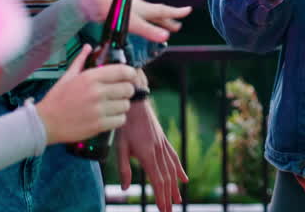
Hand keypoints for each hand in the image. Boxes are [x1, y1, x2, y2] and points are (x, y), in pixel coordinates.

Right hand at [35, 45, 136, 143]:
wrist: (45, 123)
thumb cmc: (56, 99)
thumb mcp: (68, 76)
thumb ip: (81, 60)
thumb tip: (88, 47)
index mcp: (90, 77)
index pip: (123, 71)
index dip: (131, 74)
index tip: (130, 77)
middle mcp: (97, 92)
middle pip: (128, 89)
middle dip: (126, 90)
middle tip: (119, 93)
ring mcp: (98, 109)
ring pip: (126, 105)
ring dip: (121, 105)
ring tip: (112, 106)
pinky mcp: (99, 125)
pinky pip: (121, 120)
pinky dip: (117, 119)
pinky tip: (109, 116)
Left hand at [84, 0, 191, 43]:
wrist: (94, 1)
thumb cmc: (114, 11)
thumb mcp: (134, 23)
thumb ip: (149, 31)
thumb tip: (166, 37)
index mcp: (146, 9)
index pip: (165, 11)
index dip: (177, 12)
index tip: (189, 10)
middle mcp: (141, 8)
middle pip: (158, 14)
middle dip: (169, 20)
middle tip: (178, 25)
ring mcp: (131, 10)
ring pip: (149, 17)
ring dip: (158, 22)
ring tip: (165, 28)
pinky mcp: (122, 13)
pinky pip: (140, 19)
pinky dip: (146, 23)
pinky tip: (143, 26)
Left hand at [115, 96, 185, 211]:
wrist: (136, 104)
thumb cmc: (125, 125)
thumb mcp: (120, 147)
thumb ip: (124, 168)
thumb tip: (126, 188)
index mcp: (147, 155)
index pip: (157, 180)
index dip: (161, 196)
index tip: (163, 209)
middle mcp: (158, 151)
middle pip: (167, 178)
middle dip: (169, 196)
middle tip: (170, 211)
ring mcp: (163, 146)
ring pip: (172, 170)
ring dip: (175, 186)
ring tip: (179, 200)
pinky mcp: (164, 141)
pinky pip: (174, 158)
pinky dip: (179, 169)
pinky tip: (184, 178)